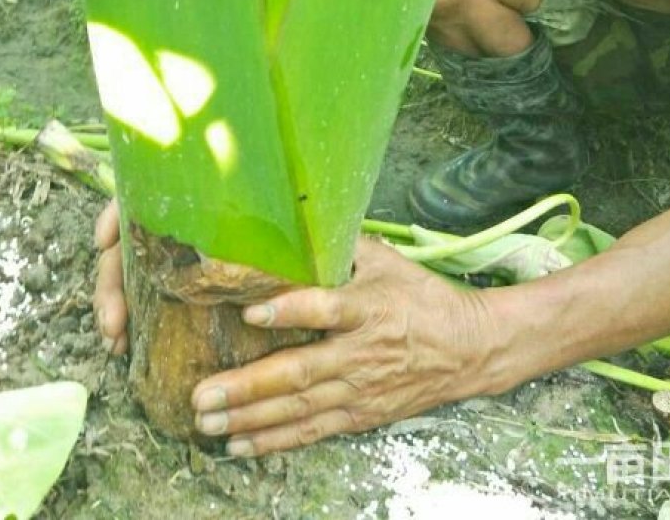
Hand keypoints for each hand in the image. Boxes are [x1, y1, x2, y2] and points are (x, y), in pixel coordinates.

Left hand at [93, 200, 500, 454]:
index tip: (252, 311)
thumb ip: (345, 247)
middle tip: (201, 394)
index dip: (290, 311)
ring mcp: (360, 389)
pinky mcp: (361, 414)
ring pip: (298, 408)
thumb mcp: (389, 260)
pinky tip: (242, 445)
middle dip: (247, 386)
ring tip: (207, 423)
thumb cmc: (420, 296)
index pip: (327, 308)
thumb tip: (297, 224)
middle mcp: (361, 353)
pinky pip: (313, 431)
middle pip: (300, 372)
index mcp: (368, 308)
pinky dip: (276, 441)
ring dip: (250, 419)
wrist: (468, 347)